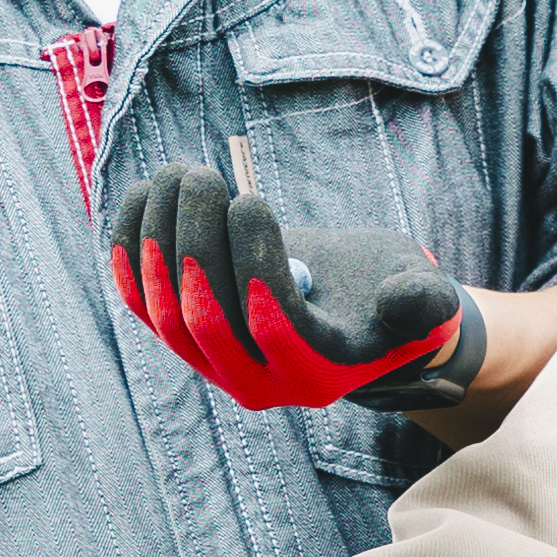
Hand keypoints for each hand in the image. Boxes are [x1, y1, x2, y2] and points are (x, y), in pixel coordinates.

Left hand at [103, 164, 476, 413]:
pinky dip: (131, 252)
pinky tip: (138, 198)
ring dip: (160, 236)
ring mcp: (212, 364)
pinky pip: (142, 303)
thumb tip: (410, 299)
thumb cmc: (391, 296)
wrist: (349, 312)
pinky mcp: (183, 338)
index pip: (271, 325)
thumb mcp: (425, 298)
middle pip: (205, 319)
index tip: (249, 200)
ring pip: (166, 310)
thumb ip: (424, 303)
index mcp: (317, 374)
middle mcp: (257, 383)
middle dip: (194, 242)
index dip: (254, 263)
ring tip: (177, 173)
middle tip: (201, 176)